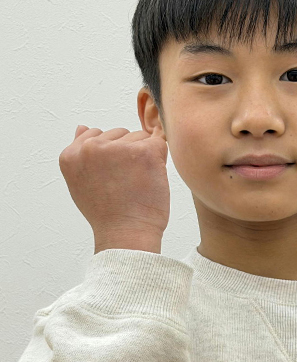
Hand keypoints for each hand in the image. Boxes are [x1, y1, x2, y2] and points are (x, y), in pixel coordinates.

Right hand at [59, 125, 169, 253]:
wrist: (126, 234)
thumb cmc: (107, 213)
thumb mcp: (81, 181)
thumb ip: (81, 153)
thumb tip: (82, 127)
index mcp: (71, 154)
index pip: (97, 135)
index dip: (111, 156)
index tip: (110, 178)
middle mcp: (91, 148)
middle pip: (121, 134)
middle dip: (128, 153)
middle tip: (124, 182)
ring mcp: (118, 148)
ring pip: (140, 137)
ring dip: (144, 156)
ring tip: (136, 182)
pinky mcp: (145, 152)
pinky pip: (159, 142)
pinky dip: (160, 159)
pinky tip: (150, 178)